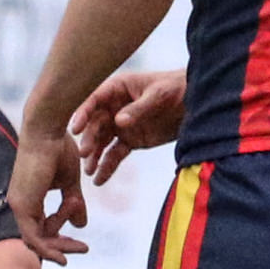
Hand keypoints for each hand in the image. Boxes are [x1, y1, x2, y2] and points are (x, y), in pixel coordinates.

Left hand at [11, 127, 87, 261]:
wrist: (49, 130)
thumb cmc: (58, 149)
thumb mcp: (70, 183)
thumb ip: (73, 204)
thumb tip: (80, 226)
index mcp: (28, 198)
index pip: (40, 228)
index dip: (60, 238)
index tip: (80, 243)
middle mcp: (20, 203)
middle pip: (38, 238)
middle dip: (62, 247)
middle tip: (83, 249)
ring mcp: (18, 205)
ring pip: (38, 239)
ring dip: (61, 246)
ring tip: (82, 246)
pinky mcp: (21, 205)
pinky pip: (34, 236)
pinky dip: (48, 249)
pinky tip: (63, 257)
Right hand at [70, 67, 186, 182]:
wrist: (195, 102)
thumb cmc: (176, 89)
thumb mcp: (159, 95)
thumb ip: (139, 108)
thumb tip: (118, 122)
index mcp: (117, 89)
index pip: (94, 100)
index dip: (83, 113)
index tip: (74, 128)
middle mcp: (114, 107)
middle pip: (95, 124)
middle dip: (88, 139)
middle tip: (84, 154)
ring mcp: (121, 125)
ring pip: (101, 142)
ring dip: (94, 156)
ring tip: (89, 171)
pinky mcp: (131, 140)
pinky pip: (115, 154)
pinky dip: (107, 167)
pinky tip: (99, 180)